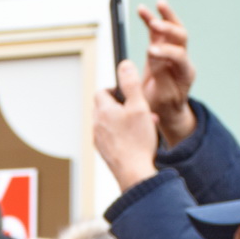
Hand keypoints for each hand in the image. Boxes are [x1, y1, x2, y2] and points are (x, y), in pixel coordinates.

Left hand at [94, 62, 159, 192]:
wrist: (133, 173)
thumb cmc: (137, 141)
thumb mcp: (139, 106)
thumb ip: (131, 84)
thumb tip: (124, 65)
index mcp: (103, 111)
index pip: (101, 91)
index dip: (114, 89)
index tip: (128, 94)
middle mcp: (96, 125)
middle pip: (104, 107)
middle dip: (121, 105)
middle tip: (138, 109)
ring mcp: (98, 140)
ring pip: (109, 122)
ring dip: (124, 120)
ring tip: (143, 125)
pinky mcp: (104, 152)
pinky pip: (111, 137)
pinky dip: (123, 134)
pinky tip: (138, 139)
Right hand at [138, 0, 195, 145]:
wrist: (166, 109)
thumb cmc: (163, 105)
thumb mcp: (161, 96)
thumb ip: (159, 74)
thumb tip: (152, 52)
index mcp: (186, 73)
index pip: (179, 56)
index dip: (165, 52)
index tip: (150, 51)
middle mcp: (183, 59)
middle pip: (181, 37)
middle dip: (168, 29)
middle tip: (155, 25)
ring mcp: (173, 52)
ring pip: (173, 29)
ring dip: (165, 16)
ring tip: (157, 4)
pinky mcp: (162, 49)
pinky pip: (158, 32)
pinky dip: (151, 19)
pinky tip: (142, 10)